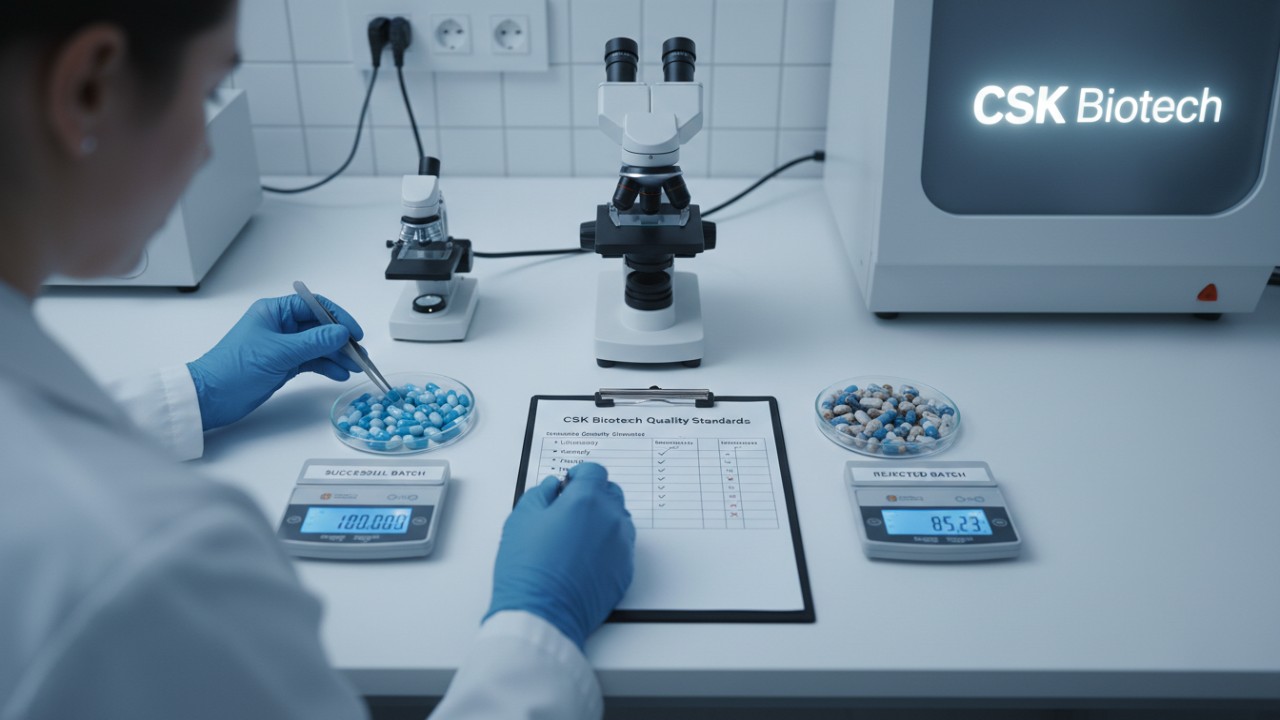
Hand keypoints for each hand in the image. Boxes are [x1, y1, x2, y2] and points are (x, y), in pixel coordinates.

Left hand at [187, 295, 364, 430]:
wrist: (212, 397)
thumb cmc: (234, 369)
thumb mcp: (279, 353)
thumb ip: (314, 342)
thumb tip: (341, 332)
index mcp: (274, 312)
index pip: (314, 306)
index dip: (337, 317)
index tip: (354, 333)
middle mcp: (280, 326)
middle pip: (319, 327)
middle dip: (341, 340)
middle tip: (359, 354)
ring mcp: (282, 346)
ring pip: (318, 346)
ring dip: (337, 355)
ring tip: (354, 367)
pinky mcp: (283, 364)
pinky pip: (312, 361)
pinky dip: (326, 367)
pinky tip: (338, 374)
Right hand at [486, 462, 635, 649]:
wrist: (542, 615)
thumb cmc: (528, 569)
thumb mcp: (521, 518)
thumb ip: (542, 494)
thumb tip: (553, 487)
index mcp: (586, 501)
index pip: (595, 471)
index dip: (580, 474)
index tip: (570, 482)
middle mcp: (611, 519)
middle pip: (611, 493)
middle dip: (593, 494)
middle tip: (571, 508)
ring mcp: (622, 546)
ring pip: (619, 520)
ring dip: (603, 519)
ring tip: (578, 535)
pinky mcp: (625, 571)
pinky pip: (621, 548)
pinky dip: (608, 546)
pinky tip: (586, 558)